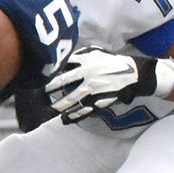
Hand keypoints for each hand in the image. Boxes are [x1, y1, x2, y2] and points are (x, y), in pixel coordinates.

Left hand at [45, 46, 171, 121]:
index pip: (64, 65)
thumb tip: (65, 58)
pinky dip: (74, 117)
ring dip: (58, 105)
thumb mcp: (97, 53)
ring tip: (50, 109)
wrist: (134, 74)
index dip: (51, 71)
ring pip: (71, 99)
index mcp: (86, 61)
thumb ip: (80, 54)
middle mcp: (88, 75)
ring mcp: (93, 90)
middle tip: (39, 93)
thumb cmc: (114, 62)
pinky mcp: (100, 101)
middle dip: (48, 88)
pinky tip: (65, 119)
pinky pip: (84, 111)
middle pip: (63, 82)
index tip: (40, 75)